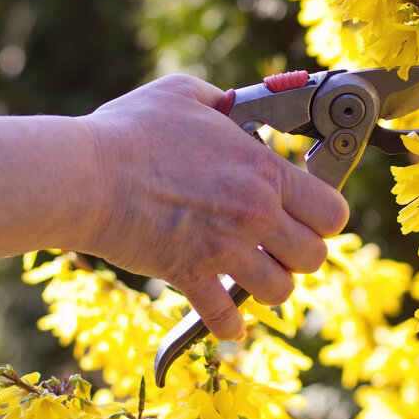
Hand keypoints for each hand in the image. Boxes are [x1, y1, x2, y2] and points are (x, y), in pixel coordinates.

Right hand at [76, 75, 348, 340]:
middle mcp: (255, 213)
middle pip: (314, 256)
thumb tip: (230, 103)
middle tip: (280, 245)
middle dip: (301, 254)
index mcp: (262, 170)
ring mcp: (224, 248)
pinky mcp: (189, 275)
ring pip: (281, 291)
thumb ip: (219, 100)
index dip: (324, 216)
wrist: (86, 174)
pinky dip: (229, 324)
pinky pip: (225, 318)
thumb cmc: (130, 131)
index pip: (332, 210)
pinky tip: (228, 320)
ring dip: (270, 285)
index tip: (307, 213)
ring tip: (254, 274)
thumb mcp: (182, 94)